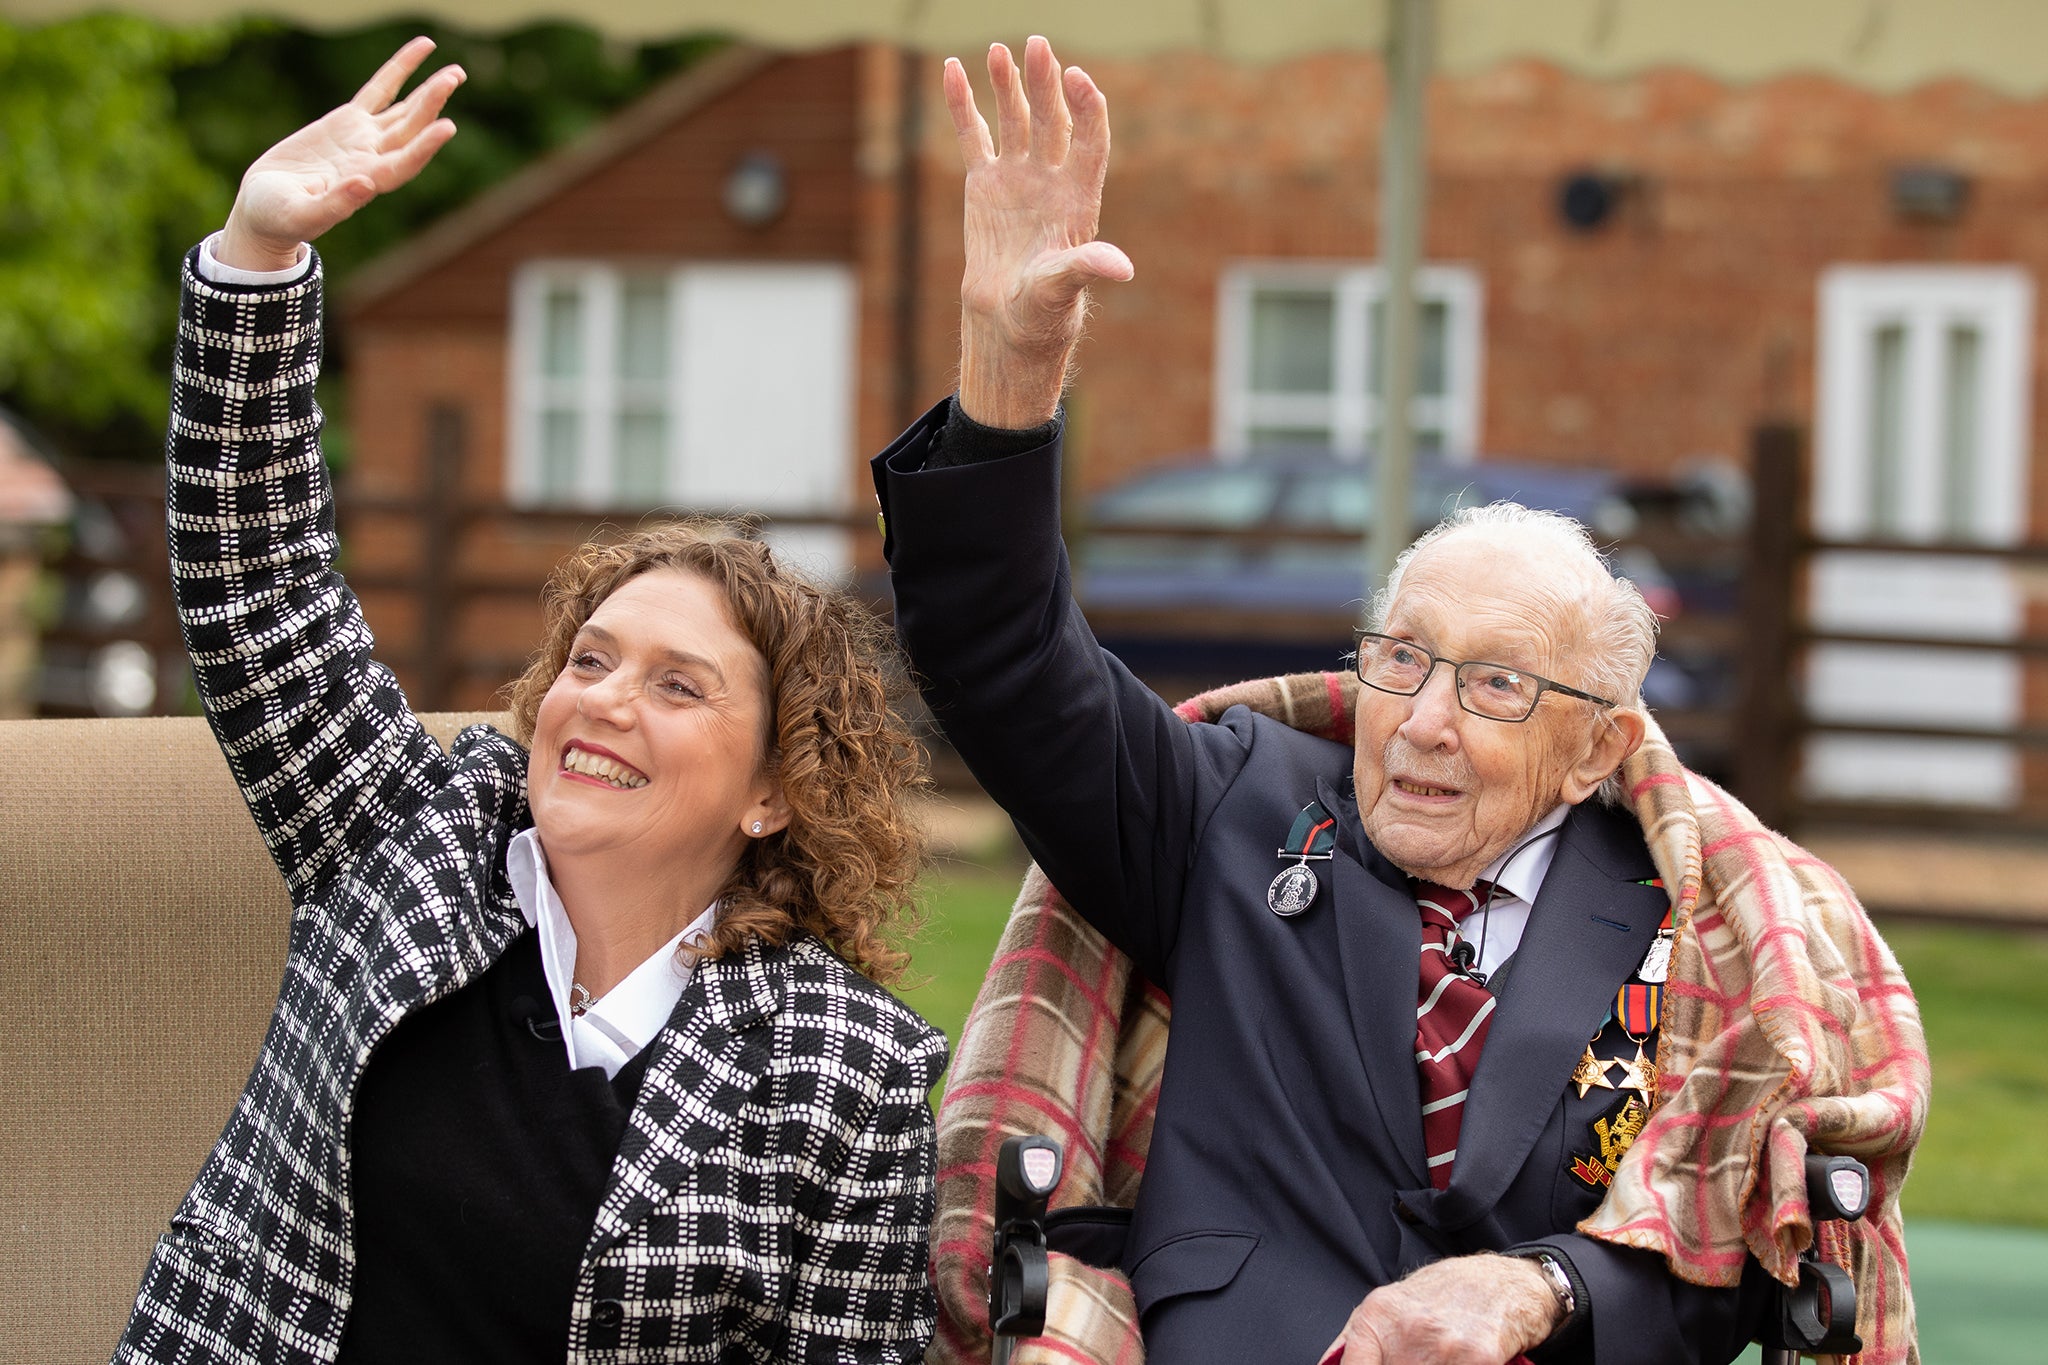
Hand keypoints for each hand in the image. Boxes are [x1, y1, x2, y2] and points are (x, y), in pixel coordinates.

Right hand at [218, 36, 463, 271]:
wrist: (266, 207)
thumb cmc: (280, 218)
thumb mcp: (300, 215)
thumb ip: (333, 205)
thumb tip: (365, 184)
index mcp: (367, 183)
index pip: (403, 163)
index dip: (425, 146)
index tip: (447, 127)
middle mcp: (374, 159)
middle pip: (410, 130)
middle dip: (431, 103)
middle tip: (455, 76)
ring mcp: (364, 139)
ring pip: (403, 111)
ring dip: (428, 92)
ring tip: (455, 72)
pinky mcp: (348, 122)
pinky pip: (379, 91)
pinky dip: (399, 70)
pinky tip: (422, 50)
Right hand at [944, 35, 1133, 427]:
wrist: (1007, 322)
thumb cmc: (1043, 312)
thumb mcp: (1064, 289)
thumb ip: (1087, 269)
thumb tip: (1122, 268)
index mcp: (1079, 199)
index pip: (1090, 142)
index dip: (1087, 109)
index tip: (1077, 79)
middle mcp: (1052, 180)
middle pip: (1052, 120)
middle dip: (1045, 84)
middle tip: (1037, 47)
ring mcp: (1018, 178)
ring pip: (1016, 120)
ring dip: (1009, 85)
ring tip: (1000, 50)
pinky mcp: (985, 184)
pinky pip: (973, 136)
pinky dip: (963, 105)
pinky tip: (952, 70)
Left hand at [1316, 1254, 1560, 1364]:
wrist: (1500, 1283)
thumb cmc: (1442, 1294)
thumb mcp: (1388, 1305)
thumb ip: (1353, 1342)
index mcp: (1376, 1317)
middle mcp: (1407, 1330)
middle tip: (1413, 1358)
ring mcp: (1443, 1346)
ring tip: (1434, 1358)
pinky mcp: (1479, 1357)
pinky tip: (1461, 1361)